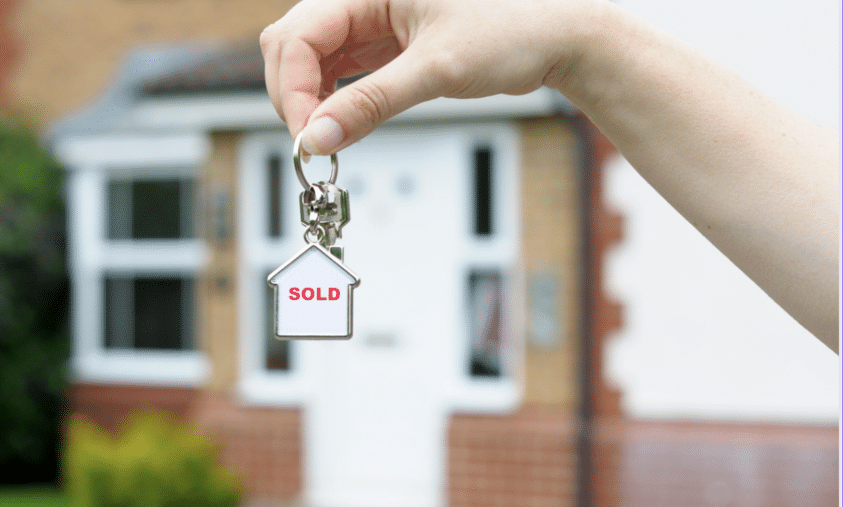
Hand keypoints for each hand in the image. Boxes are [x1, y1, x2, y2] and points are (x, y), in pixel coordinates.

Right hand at [260, 0, 603, 154]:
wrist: (557, 37)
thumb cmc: (514, 29)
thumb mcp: (436, 70)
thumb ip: (370, 104)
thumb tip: (318, 137)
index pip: (299, 34)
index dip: (294, 88)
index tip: (306, 135)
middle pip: (294, 44)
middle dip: (294, 95)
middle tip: (313, 142)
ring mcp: (373, 19)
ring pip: (312, 58)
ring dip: (310, 99)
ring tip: (326, 136)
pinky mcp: (385, 42)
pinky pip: (339, 68)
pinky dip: (333, 98)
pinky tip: (341, 120)